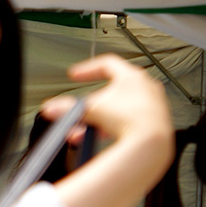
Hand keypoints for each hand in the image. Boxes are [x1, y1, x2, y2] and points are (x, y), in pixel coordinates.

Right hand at [40, 54, 171, 145]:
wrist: (150, 142)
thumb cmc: (129, 121)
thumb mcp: (90, 109)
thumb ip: (67, 108)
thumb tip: (51, 108)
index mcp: (132, 76)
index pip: (107, 63)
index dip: (87, 69)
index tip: (76, 75)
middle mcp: (145, 87)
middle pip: (112, 88)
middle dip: (92, 100)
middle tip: (82, 107)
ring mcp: (152, 104)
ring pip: (119, 106)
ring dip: (101, 116)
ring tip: (89, 128)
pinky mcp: (154, 121)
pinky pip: (128, 119)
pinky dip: (113, 125)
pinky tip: (102, 135)